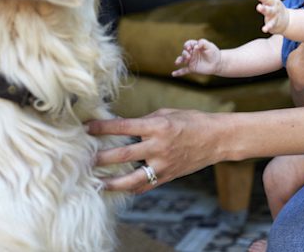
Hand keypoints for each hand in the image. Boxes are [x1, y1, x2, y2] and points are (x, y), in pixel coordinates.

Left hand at [87, 109, 221, 192]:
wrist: (216, 138)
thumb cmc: (192, 121)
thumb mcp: (167, 114)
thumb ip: (145, 121)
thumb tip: (124, 126)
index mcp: (157, 126)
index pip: (123, 126)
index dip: (102, 128)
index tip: (86, 128)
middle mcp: (158, 146)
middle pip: (123, 154)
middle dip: (102, 157)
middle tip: (86, 159)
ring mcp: (163, 163)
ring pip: (132, 178)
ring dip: (113, 182)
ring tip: (98, 183)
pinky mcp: (168, 176)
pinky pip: (146, 185)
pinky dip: (132, 188)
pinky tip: (120, 188)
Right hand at [172, 39, 220, 76]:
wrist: (217, 63)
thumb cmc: (213, 53)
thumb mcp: (209, 46)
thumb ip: (203, 42)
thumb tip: (196, 46)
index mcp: (195, 46)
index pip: (188, 44)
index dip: (187, 45)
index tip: (190, 48)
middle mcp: (191, 53)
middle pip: (184, 52)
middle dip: (185, 54)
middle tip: (189, 56)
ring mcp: (191, 61)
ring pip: (182, 60)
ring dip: (180, 60)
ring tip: (177, 62)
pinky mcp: (192, 68)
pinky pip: (183, 70)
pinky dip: (178, 72)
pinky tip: (173, 74)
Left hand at [250, 0, 288, 33]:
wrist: (287, 22)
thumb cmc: (275, 8)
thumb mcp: (270, 0)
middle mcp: (274, 5)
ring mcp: (275, 14)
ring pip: (269, 11)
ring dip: (264, 9)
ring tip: (258, 7)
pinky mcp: (274, 23)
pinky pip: (271, 25)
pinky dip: (268, 27)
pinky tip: (264, 29)